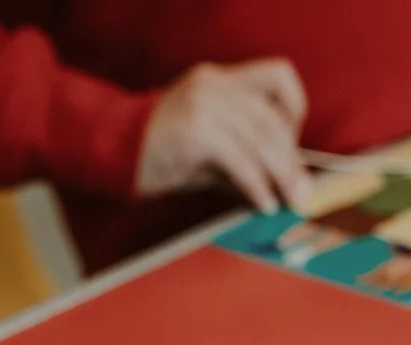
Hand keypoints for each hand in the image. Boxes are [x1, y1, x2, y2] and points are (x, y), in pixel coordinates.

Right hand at [136, 59, 311, 210]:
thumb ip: (247, 160)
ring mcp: (204, 103)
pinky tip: (261, 203)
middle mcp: (216, 84)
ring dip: (281, 175)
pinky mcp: (195, 130)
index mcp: (221, 80)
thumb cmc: (161, 153)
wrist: (109, 150)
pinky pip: (241, 160)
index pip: (279, 76)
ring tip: (287, 201)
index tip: (290, 148)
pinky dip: (257, 185)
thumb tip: (288, 186)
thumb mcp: (211, 152)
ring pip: (262, 138)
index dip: (293, 112)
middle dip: (292, 159)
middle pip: (274, 117)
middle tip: (301, 192)